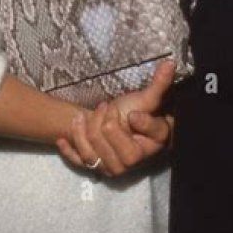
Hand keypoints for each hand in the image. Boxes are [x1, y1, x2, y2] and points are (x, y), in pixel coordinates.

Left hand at [55, 60, 174, 175]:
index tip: (130, 114)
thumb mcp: (148, 99)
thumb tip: (170, 63)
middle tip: (106, 107)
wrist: (124, 128)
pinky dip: (70, 150)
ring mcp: (113, 168)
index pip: (135, 131)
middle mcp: (132, 163)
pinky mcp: (98, 169)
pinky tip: (62, 139)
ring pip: (91, 148)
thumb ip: (160, 84)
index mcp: (149, 146)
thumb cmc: (138, 112)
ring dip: (83, 129)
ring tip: (85, 115)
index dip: (130, 120)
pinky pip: (80, 162)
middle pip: (106, 135)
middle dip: (103, 118)